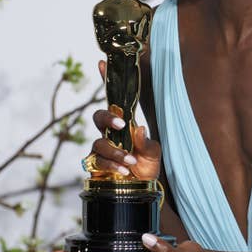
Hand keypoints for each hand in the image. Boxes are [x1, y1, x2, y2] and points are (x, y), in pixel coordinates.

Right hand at [90, 60, 160, 179]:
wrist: (143, 189)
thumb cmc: (147, 166)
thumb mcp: (154, 154)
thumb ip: (147, 143)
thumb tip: (139, 128)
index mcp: (125, 124)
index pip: (115, 100)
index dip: (106, 81)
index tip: (101, 63)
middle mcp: (111, 134)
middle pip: (98, 116)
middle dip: (107, 118)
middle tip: (121, 125)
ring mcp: (102, 148)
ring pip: (99, 141)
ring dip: (115, 151)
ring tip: (131, 162)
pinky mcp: (96, 164)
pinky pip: (98, 159)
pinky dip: (112, 164)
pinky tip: (124, 169)